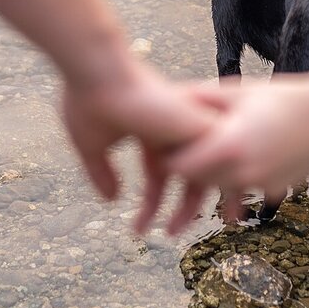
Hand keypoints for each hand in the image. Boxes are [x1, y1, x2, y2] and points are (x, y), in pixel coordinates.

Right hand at [60, 59, 215, 229]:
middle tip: (172, 235)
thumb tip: (111, 201)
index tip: (140, 232)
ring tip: (182, 230)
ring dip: (201, 202)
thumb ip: (101, 173)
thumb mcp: (90, 146)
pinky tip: (208, 205)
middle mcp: (173, 131)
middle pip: (189, 177)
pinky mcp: (197, 122)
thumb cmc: (88, 102)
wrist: (96, 72)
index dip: (152, 205)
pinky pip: (220, 159)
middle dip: (182, 210)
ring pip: (208, 169)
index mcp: (151, 134)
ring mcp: (186, 126)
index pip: (161, 176)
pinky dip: (218, 182)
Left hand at [164, 73, 308, 228]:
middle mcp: (244, 171)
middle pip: (199, 181)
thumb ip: (201, 97)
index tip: (159, 149)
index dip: (169, 158)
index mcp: (230, 145)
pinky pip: (246, 189)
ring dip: (212, 177)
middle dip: (188, 171)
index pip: (182, 166)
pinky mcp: (275, 190)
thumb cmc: (283, 97)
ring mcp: (262, 185)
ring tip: (206, 160)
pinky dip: (238, 179)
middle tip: (173, 156)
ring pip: (222, 188)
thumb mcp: (239, 91)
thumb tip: (167, 97)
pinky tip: (238, 162)